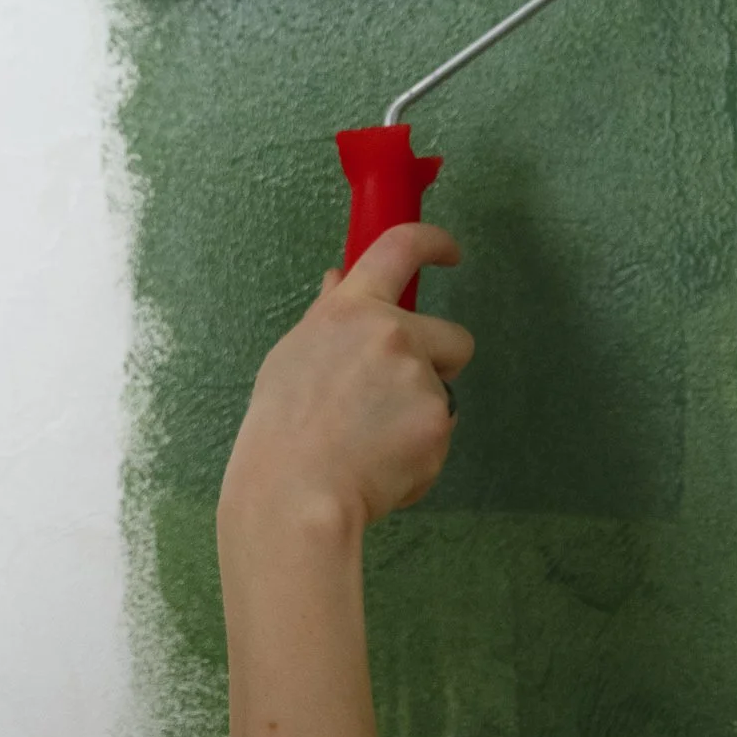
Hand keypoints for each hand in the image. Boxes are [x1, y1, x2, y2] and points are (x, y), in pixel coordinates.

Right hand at [221, 223, 473, 536]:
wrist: (295, 493)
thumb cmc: (282, 430)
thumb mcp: (293, 357)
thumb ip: (330, 316)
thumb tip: (342, 279)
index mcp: (351, 310)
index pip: (400, 248)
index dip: (434, 243)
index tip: (449, 253)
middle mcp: (392, 334)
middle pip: (454, 336)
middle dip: (440, 364)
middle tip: (394, 399)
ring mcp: (419, 378)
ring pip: (443, 393)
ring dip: (421, 413)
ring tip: (371, 442)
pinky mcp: (437, 423)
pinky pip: (439, 433)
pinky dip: (419, 451)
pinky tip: (380, 465)